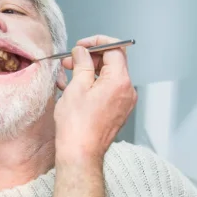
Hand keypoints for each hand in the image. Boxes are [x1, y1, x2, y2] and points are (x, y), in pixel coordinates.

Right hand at [53, 35, 135, 164]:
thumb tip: (82, 52)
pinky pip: (108, 90)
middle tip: (70, 61)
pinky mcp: (118, 110)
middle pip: (113, 62)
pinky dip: (94, 84)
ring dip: (90, 71)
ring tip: (69, 75)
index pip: (115, 49)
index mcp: (119, 81)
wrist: (80, 154)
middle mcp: (127, 90)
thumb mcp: (76, 87)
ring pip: (109, 76)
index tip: (82, 45)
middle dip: (91, 58)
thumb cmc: (77, 126)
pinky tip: (75, 88)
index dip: (97, 43)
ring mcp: (124, 102)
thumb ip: (82, 64)